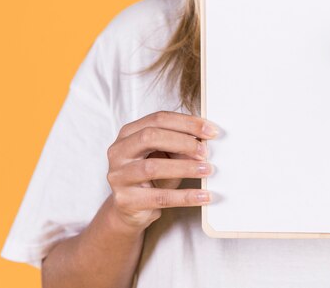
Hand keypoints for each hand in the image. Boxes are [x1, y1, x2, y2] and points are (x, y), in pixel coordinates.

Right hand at [106, 111, 219, 232]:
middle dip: (183, 142)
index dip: (187, 123)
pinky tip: (203, 196)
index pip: (158, 119)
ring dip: (185, 168)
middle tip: (205, 151)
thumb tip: (205, 140)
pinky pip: (160, 197)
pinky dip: (185, 196)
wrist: (130, 209)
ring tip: (207, 170)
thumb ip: (180, 145)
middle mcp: (118, 152)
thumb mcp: (166, 155)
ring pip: (152, 167)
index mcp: (128, 133)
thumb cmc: (151, 177)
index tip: (210, 131)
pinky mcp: (126, 200)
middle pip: (150, 137)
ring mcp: (118, 176)